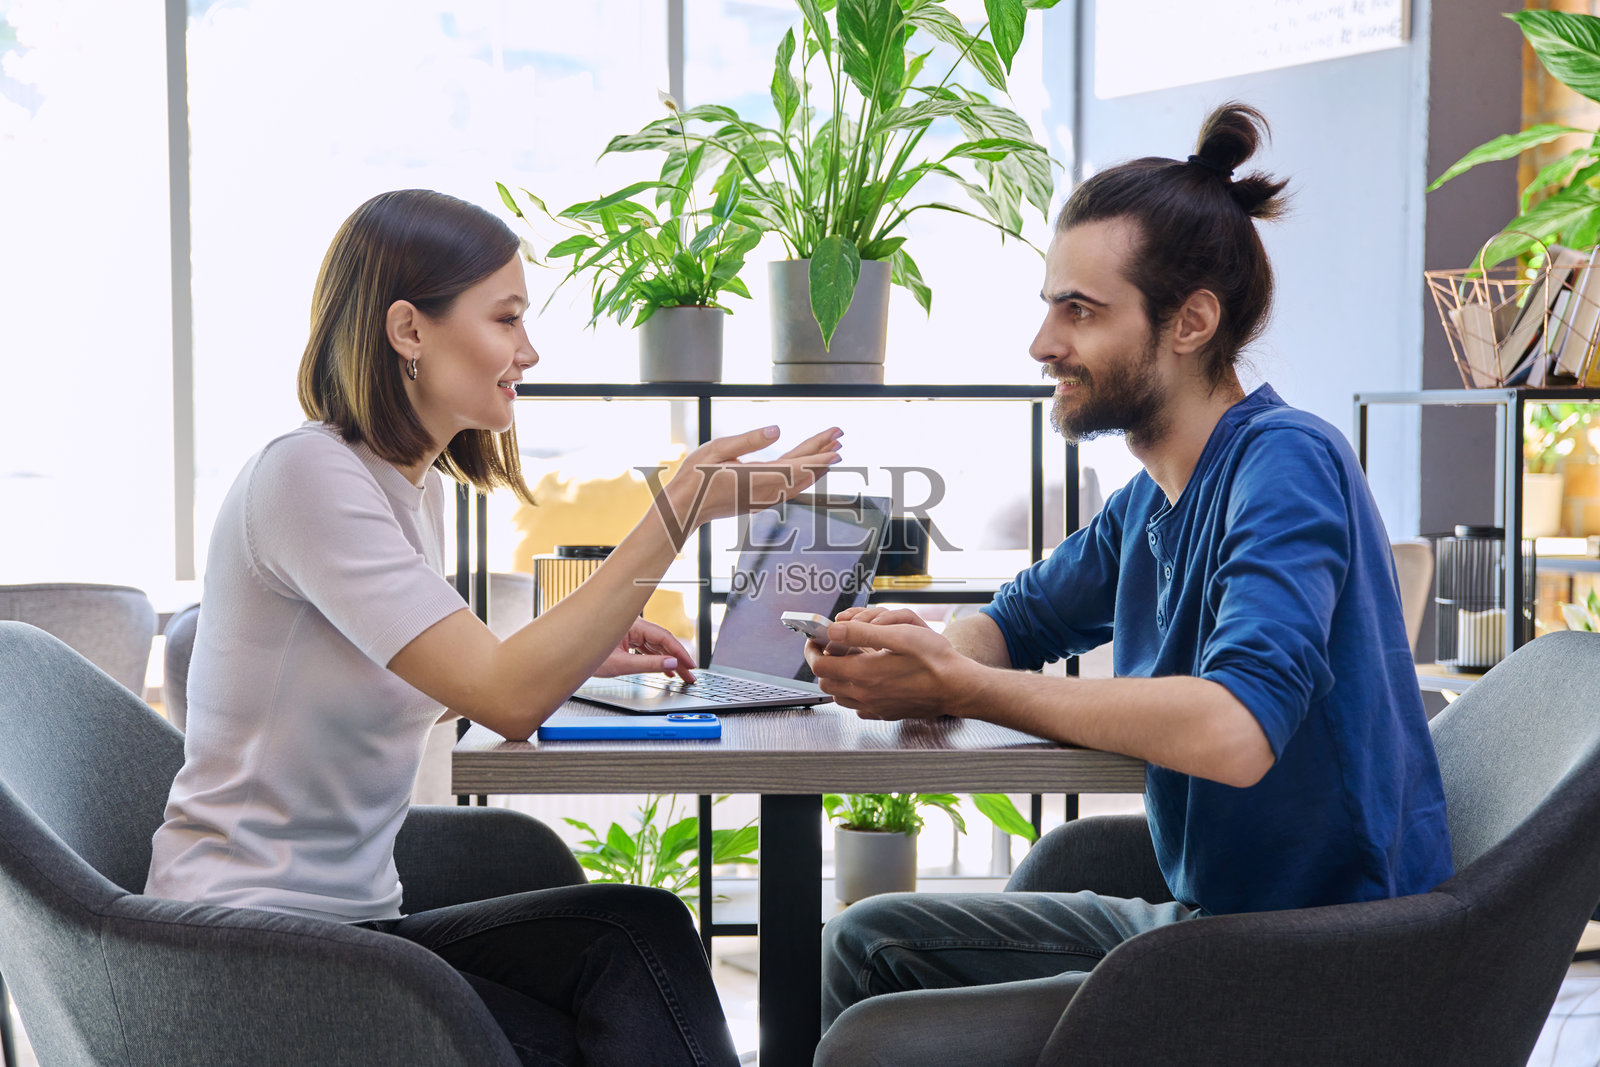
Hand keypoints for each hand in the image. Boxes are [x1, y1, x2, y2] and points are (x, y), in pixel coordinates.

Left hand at [593, 618, 696, 682]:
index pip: (663, 637)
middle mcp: (632, 625)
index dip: (680, 652)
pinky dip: (656, 659)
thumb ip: (648, 665)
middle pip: (662, 642)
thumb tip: (670, 664)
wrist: (566, 655)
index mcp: (632, 624)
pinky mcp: (625, 639)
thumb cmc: (585, 654)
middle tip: (690, 675)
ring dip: (668, 661)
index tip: (690, 665)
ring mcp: (629, 632)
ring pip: (655, 646)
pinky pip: (646, 648)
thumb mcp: (620, 664)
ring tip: (681, 675)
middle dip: (677, 659)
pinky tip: (665, 669)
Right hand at [659, 425, 841, 538]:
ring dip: (817, 466)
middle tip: (840, 436)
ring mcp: (764, 499)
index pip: (795, 465)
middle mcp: (765, 491)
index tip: (837, 446)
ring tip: (832, 450)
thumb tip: (777, 430)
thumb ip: (749, 440)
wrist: (684, 509)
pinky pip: (790, 489)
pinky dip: (804, 478)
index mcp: (755, 477)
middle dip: (822, 454)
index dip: (818, 455)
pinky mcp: (760, 502)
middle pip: (802, 472)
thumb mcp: (717, 449)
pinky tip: (810, 469)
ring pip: (799, 483)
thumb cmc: (695, 477)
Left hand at [806, 617, 964, 719]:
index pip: (820, 666)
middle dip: (824, 663)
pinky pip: (857, 706)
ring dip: (837, 677)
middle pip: (825, 682)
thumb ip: (862, 632)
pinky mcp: (885, 714)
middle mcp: (865, 695)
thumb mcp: (900, 634)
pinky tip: (868, 678)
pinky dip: (854, 692)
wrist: (958, 687)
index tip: (814, 640)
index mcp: (864, 673)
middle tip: (832, 647)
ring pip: (839, 695)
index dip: (812, 650)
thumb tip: (833, 630)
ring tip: (850, 660)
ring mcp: (874, 708)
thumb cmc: (934, 659)